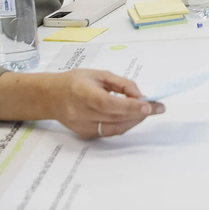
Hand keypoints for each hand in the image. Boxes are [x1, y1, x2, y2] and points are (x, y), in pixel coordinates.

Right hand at [10, 69, 164, 137]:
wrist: (52, 97)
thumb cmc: (76, 81)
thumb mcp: (99, 74)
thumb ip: (121, 84)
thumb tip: (140, 96)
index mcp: (81, 92)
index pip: (108, 104)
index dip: (129, 107)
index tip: (148, 105)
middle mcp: (80, 113)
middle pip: (115, 118)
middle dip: (139, 113)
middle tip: (156, 107)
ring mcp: (82, 127)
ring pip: (115, 128)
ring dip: (134, 120)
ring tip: (147, 111)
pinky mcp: (86, 135)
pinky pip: (110, 132)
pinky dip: (124, 125)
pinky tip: (131, 116)